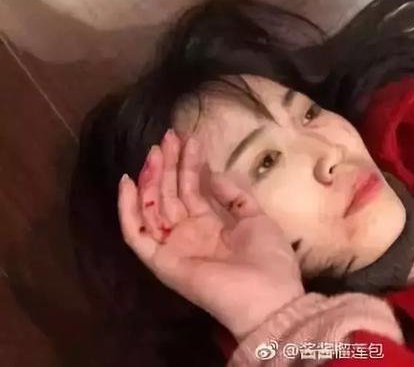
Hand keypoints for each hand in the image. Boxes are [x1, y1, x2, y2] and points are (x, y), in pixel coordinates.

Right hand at [117, 130, 304, 338]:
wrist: (268, 295)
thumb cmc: (268, 258)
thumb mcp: (255, 217)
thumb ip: (233, 196)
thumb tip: (213, 173)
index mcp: (210, 225)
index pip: (191, 190)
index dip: (188, 165)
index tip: (188, 139)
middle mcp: (187, 233)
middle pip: (170, 194)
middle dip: (169, 165)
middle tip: (169, 136)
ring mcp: (172, 246)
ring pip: (152, 207)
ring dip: (152, 178)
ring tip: (156, 150)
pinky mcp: (160, 260)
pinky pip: (136, 233)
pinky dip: (128, 209)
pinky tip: (128, 181)